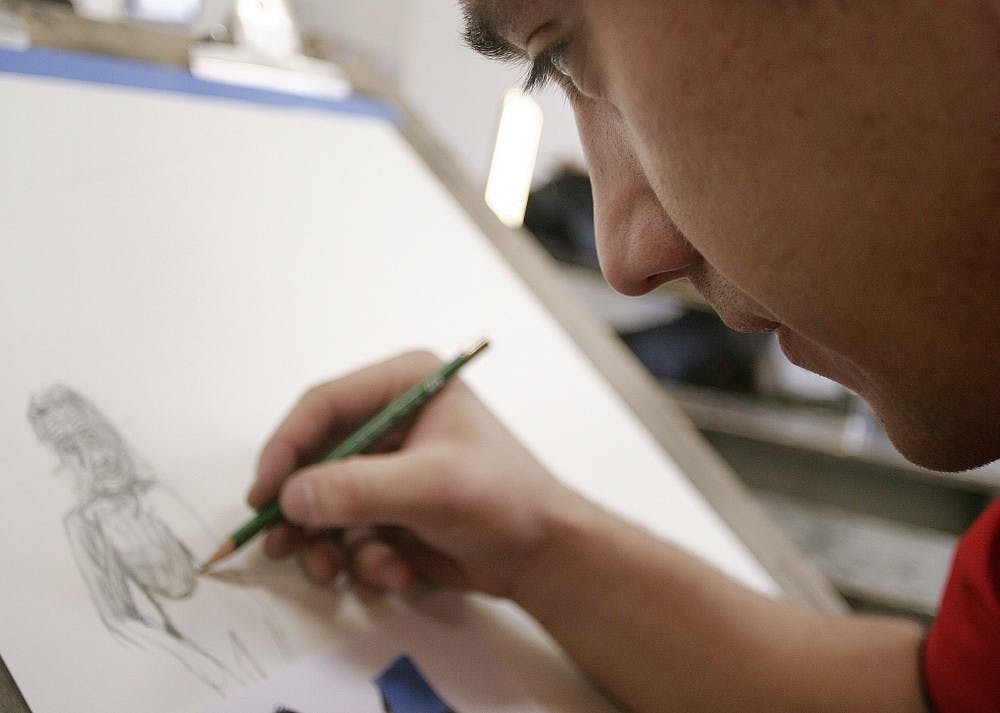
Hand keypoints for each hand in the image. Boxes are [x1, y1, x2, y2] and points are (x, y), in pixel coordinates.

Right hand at [247, 350, 589, 596]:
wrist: (543, 557)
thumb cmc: (504, 500)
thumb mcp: (430, 487)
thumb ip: (357, 490)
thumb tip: (291, 497)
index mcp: (406, 384)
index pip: (324, 405)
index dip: (286, 448)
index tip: (264, 494)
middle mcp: (392, 418)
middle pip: (316, 458)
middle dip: (302, 508)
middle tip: (283, 546)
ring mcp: (390, 465)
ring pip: (326, 502)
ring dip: (328, 543)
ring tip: (336, 572)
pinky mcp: (391, 506)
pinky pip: (350, 532)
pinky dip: (363, 558)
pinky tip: (397, 572)